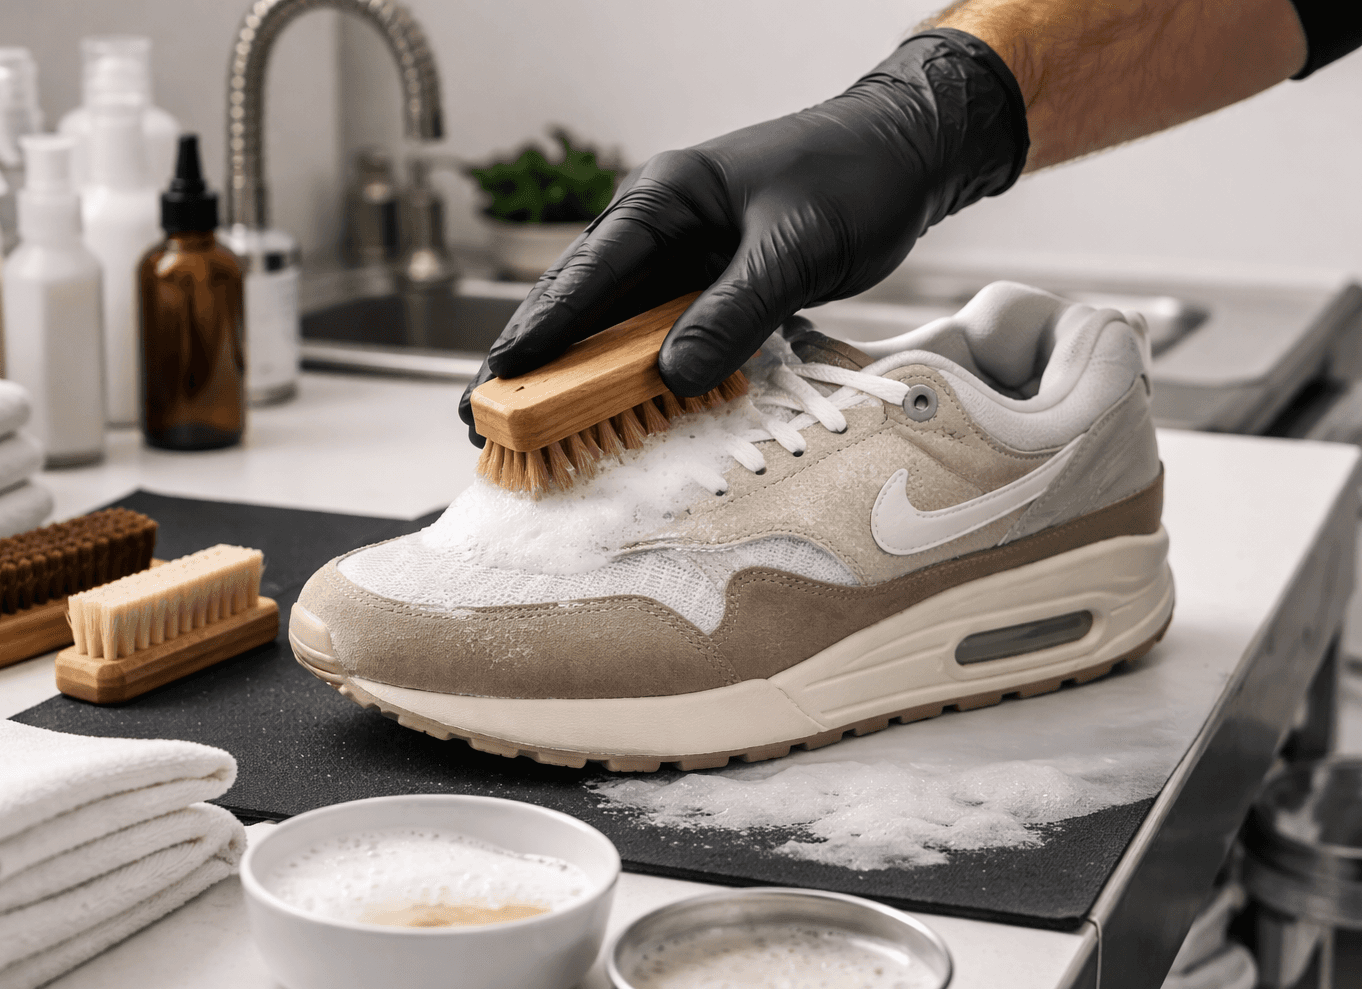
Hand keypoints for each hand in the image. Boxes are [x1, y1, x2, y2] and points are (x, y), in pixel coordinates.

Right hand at [461, 29, 1027, 444]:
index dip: (544, 326)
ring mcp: (684, 259)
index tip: (502, 373)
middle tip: (484, 415)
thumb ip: (735, 310)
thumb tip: (673, 375)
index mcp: (665, 197)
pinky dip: (635, 375)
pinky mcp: (711, 288)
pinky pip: (661, 337)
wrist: (906, 159)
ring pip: (616, 325)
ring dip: (576, 375)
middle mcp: (662, 228)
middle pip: (582, 301)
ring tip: (527, 426)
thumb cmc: (853, 177)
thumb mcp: (793, 245)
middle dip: (533, 360)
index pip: (589, 268)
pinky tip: (610, 413)